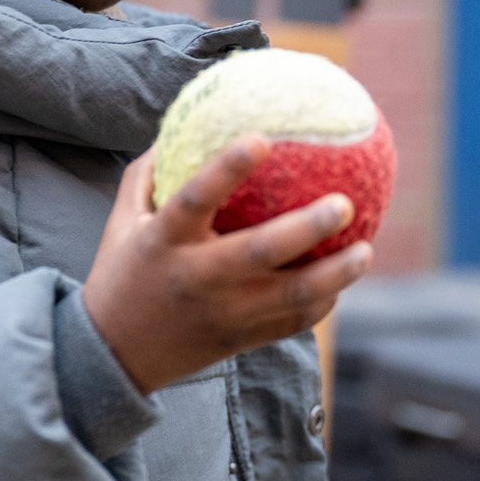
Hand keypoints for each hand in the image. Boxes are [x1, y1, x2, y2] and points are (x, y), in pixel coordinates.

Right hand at [80, 136, 373, 393]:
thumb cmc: (121, 274)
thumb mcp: (121, 222)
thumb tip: (183, 123)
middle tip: (345, 203)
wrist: (113, 356)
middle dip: (307, 227)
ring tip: (366, 251)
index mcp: (164, 240)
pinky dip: (321, 303)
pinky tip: (341, 282)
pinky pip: (290, 323)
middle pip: (260, 251)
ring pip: (289, 297)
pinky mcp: (239, 340)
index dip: (228, 167)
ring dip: (334, 275)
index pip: (196, 196)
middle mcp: (196, 277)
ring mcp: (222, 313)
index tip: (263, 137)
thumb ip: (147, 175)